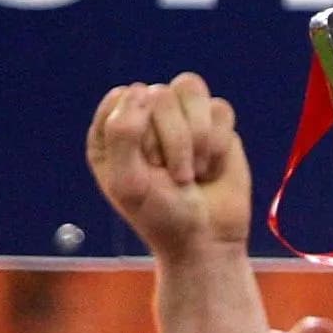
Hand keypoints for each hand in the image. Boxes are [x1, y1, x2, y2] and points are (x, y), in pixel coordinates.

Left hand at [89, 75, 253, 262]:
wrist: (207, 242)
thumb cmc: (161, 216)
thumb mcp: (127, 182)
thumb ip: (122, 132)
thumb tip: (143, 90)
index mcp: (112, 128)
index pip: (125, 98)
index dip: (140, 132)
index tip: (146, 168)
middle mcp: (145, 116)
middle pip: (161, 95)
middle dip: (174, 142)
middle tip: (176, 178)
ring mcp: (182, 118)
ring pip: (191, 90)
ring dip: (198, 138)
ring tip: (195, 171)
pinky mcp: (215, 126)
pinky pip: (221, 110)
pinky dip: (219, 144)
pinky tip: (212, 168)